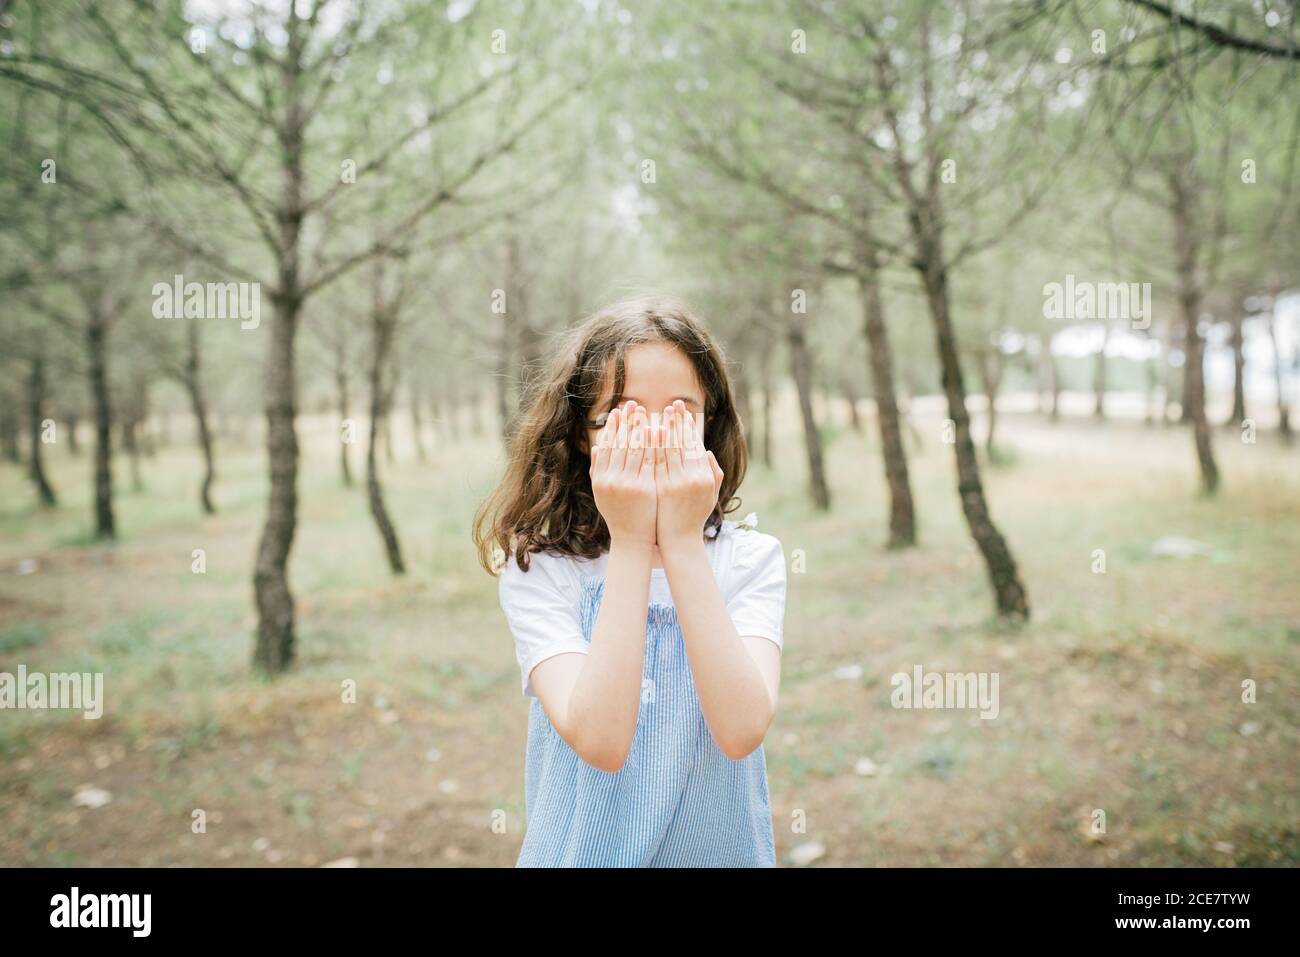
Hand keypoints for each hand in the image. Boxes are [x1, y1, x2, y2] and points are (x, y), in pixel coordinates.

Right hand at [590, 400, 656, 546]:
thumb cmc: (619, 514)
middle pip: (620, 443)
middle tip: (633, 404)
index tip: (618, 411)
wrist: (633, 538)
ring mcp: (628, 484)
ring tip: (645, 412)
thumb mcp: (603, 492)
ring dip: (640, 428)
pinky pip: (650, 460)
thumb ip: (599, 469)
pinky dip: (653, 444)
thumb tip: (596, 446)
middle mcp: (611, 479)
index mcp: (600, 478)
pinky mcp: (645, 488)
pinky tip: (657, 431)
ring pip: (635, 449)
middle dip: (627, 421)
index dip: (612, 426)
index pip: (606, 445)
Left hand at [653, 399, 722, 549]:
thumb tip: (706, 450)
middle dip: (677, 421)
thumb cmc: (694, 517)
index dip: (688, 426)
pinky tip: (648, 433)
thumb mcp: (711, 494)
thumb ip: (713, 472)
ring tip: (659, 413)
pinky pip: (656, 462)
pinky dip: (653, 446)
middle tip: (672, 404)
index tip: (682, 411)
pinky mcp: (663, 488)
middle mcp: (694, 477)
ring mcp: (678, 482)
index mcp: (706, 475)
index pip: (696, 443)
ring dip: (664, 428)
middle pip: (683, 442)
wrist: (679, 541)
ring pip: (669, 449)